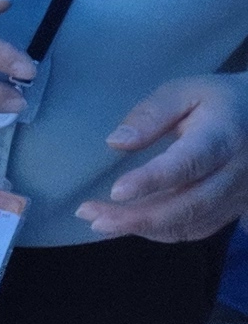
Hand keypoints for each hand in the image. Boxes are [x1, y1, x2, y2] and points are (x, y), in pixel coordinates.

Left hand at [80, 75, 247, 240]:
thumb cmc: (217, 100)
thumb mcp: (184, 91)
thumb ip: (151, 114)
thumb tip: (116, 142)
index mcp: (223, 137)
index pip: (188, 164)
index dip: (153, 180)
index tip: (116, 191)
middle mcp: (235, 172)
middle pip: (188, 205)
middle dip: (137, 217)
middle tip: (91, 216)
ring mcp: (238, 195)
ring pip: (191, 224)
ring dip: (143, 229)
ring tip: (100, 222)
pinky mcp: (234, 208)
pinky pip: (197, 229)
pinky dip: (162, 232)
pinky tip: (131, 225)